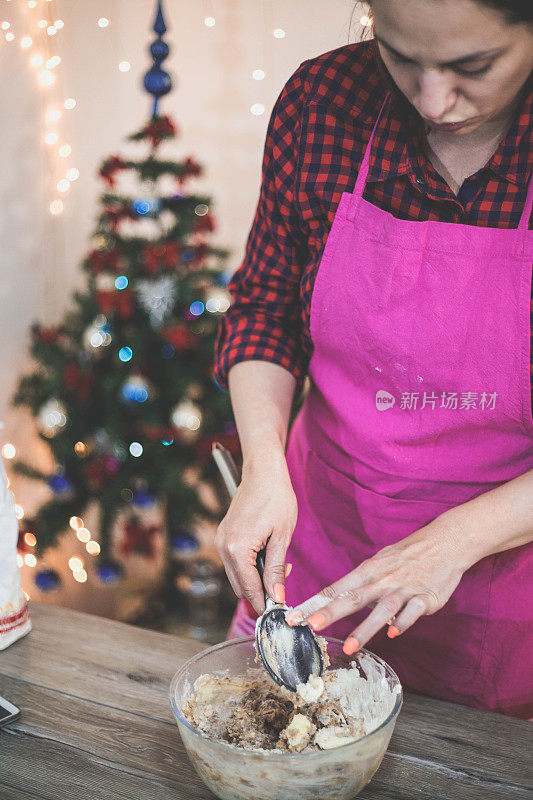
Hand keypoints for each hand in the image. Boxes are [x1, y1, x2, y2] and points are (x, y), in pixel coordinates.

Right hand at [215, 450, 297, 614]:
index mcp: (238, 549)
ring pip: (236, 575)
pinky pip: (235, 560)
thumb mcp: (282, 537)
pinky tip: (267, 555)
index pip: (249, 589)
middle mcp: (224, 546)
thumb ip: (276, 569)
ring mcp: (222, 539)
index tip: (279, 612)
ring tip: (279, 566)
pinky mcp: (224, 534)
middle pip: (240, 586)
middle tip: (283, 585)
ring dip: (255, 578)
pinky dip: (249, 565)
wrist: (263, 469)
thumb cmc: (276, 497)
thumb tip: (276, 596)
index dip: (265, 603)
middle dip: (260, 591)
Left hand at [286, 514, 467, 653]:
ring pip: (381, 608)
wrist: (446, 542)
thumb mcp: (381, 562)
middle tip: (309, 624)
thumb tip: (343, 603)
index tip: (295, 615)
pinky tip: (393, 633)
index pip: (336, 588)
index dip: (314, 602)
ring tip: (349, 646)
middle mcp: (383, 579)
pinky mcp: (425, 597)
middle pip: (352, 597)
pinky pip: (412, 611)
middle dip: (329, 612)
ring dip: (364, 628)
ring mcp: (404, 588)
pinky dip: (402, 622)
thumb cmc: (409, 555)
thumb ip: (363, 584)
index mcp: (369, 570)